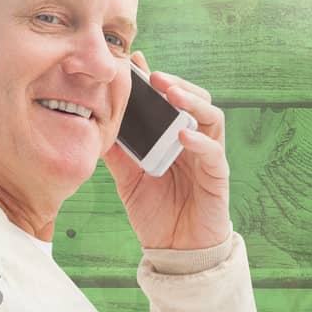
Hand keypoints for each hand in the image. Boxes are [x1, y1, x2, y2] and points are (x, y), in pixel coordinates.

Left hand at [100, 49, 232, 250]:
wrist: (174, 251)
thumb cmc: (155, 212)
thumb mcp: (127, 178)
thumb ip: (117, 152)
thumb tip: (94, 123)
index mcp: (172, 136)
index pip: (166, 100)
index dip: (153, 79)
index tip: (134, 61)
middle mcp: (193, 140)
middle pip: (193, 99)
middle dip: (175, 83)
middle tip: (154, 74)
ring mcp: (207, 156)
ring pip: (210, 117)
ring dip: (192, 102)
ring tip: (171, 93)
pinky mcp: (217, 176)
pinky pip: (213, 153)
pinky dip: (199, 141)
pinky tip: (182, 135)